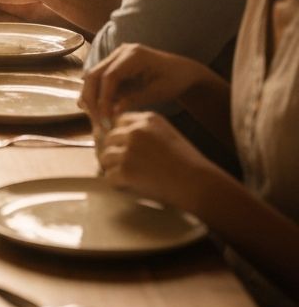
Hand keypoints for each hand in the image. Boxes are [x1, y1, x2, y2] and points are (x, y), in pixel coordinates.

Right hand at [81, 43, 206, 128]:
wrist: (183, 71)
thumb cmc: (175, 81)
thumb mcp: (158, 93)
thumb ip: (135, 100)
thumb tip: (112, 112)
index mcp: (134, 55)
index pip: (109, 76)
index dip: (103, 98)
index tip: (104, 118)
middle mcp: (121, 52)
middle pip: (94, 74)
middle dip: (91, 98)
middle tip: (97, 121)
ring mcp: (116, 56)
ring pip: (93, 76)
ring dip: (91, 97)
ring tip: (97, 118)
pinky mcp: (114, 64)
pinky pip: (100, 79)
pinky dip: (98, 94)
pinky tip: (100, 110)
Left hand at [97, 111, 211, 213]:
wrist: (200, 184)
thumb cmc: (189, 164)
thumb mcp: (168, 135)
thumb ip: (147, 131)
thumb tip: (124, 137)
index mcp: (148, 119)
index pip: (119, 120)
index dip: (120, 135)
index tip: (124, 147)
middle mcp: (136, 131)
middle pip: (109, 138)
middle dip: (113, 151)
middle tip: (119, 164)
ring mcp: (129, 150)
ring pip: (105, 157)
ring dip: (111, 168)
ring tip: (123, 177)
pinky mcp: (126, 170)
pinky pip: (109, 176)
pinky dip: (116, 183)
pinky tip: (126, 186)